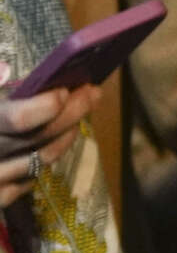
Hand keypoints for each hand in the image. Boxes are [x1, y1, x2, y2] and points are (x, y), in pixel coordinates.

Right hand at [0, 72, 101, 209]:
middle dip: (69, 114)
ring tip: (81, 109)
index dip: (42, 106)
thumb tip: (4, 69)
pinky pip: (25, 183)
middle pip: (35, 139)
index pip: (14, 119)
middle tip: (92, 91)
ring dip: (64, 136)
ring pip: (38, 162)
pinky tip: (55, 140)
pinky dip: (43, 161)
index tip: (63, 89)